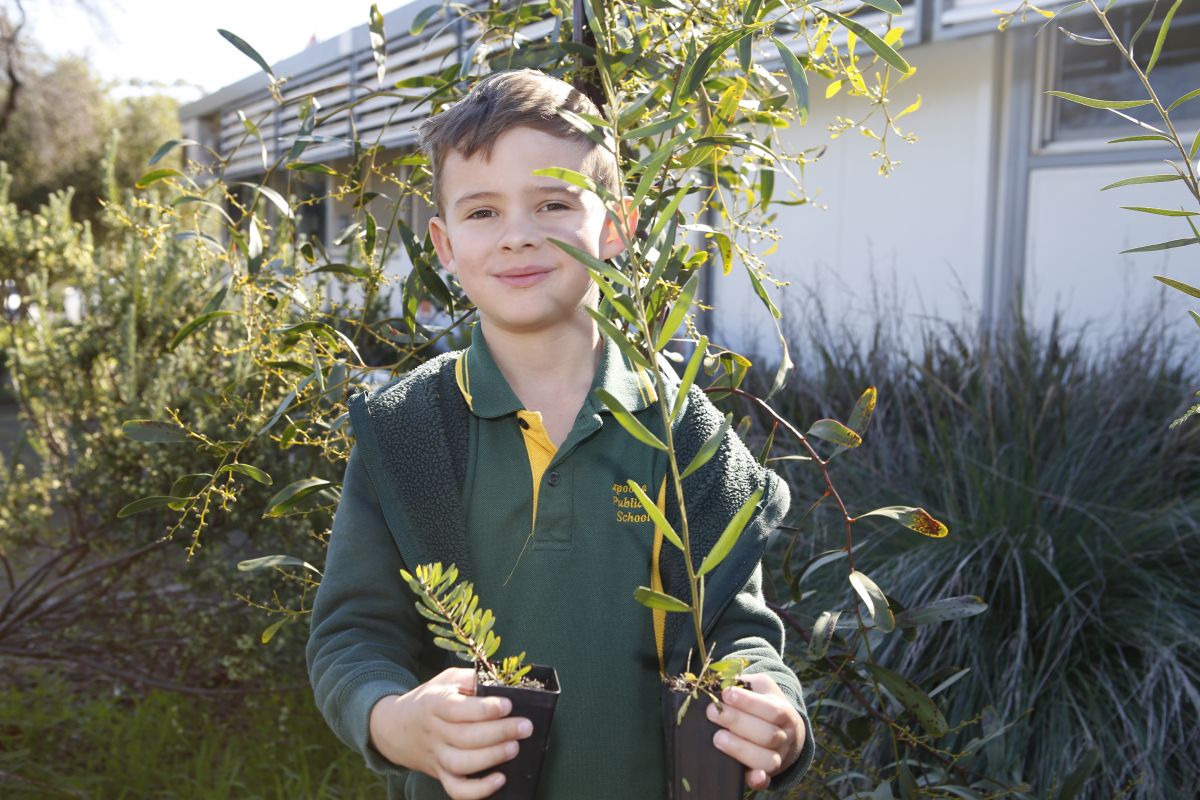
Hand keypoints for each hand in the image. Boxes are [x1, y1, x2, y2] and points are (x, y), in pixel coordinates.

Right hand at [369, 667, 532, 799]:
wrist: (396, 728)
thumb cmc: (430, 700)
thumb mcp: (445, 680)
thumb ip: (469, 678)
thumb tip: (499, 682)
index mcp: (434, 704)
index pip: (457, 709)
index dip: (484, 709)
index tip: (508, 705)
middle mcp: (434, 732)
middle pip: (465, 737)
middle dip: (499, 733)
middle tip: (525, 727)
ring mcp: (436, 756)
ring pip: (461, 764)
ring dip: (491, 757)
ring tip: (514, 747)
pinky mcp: (440, 774)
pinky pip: (456, 789)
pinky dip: (478, 790)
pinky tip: (500, 779)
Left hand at [707, 673, 805, 789]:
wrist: (787, 732)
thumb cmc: (765, 704)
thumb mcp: (761, 687)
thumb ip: (744, 682)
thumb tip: (720, 681)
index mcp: (784, 712)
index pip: (771, 709)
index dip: (748, 703)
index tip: (726, 694)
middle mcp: (785, 737)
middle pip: (767, 735)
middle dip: (737, 722)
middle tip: (712, 712)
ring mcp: (779, 757)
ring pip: (766, 759)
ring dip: (740, 749)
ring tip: (717, 738)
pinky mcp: (769, 774)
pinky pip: (766, 780)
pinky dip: (759, 780)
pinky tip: (752, 776)